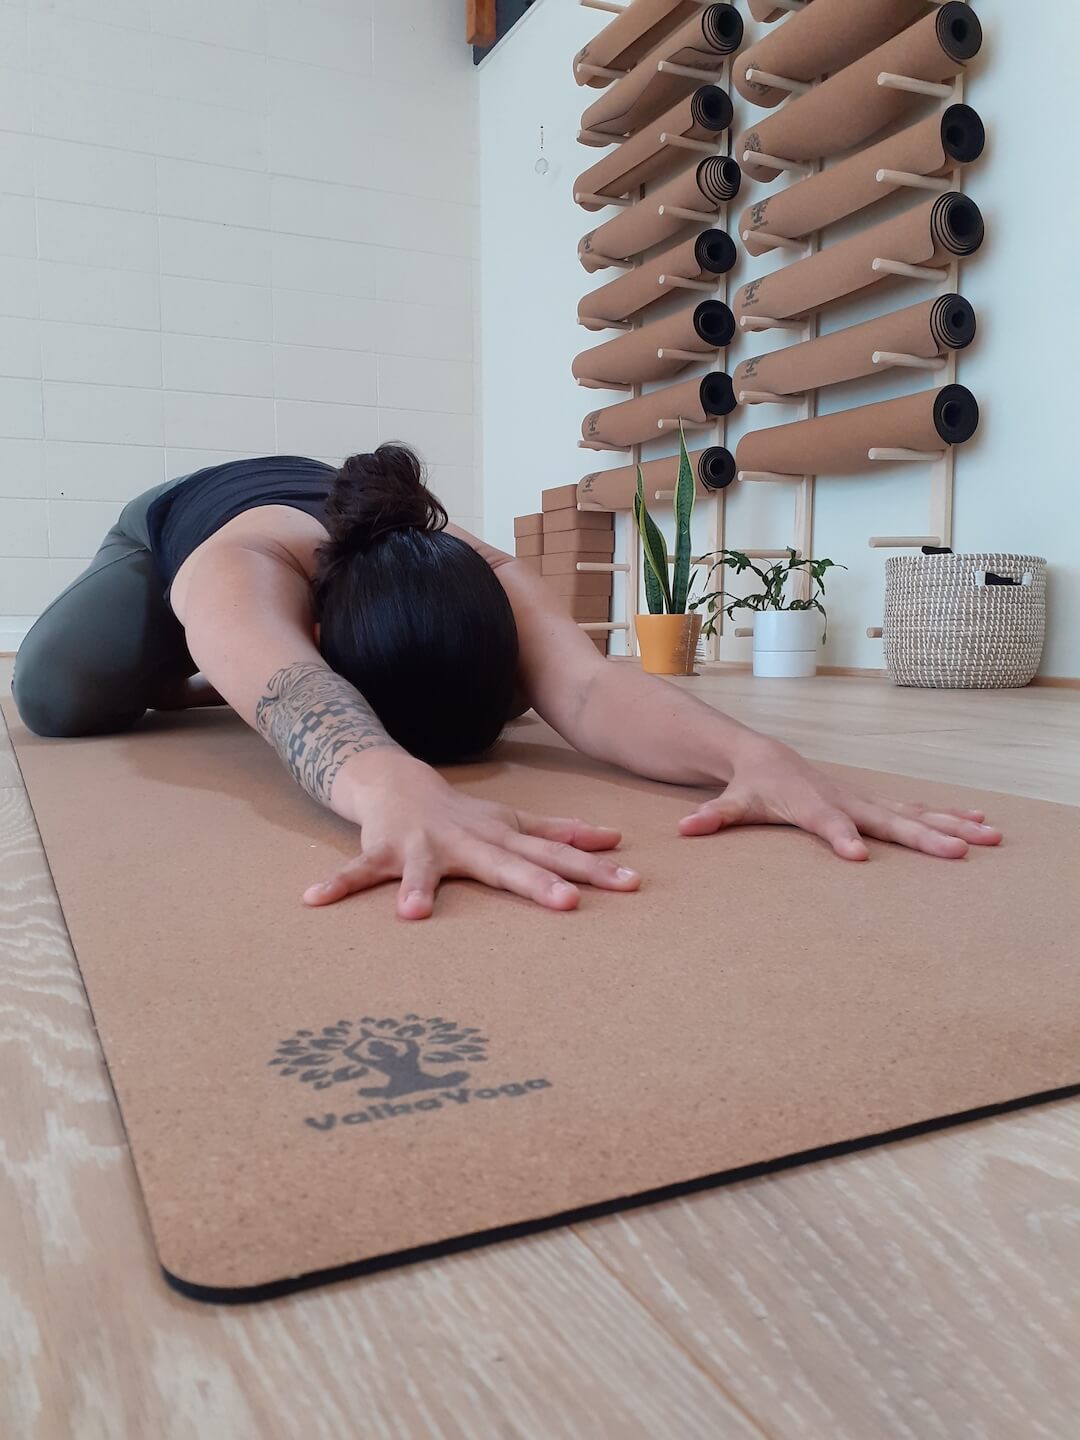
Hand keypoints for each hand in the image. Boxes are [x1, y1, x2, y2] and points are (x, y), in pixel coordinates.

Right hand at [305, 752, 639, 917]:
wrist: (396, 781)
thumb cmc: (463, 815)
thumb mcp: (513, 821)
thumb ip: (561, 833)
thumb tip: (613, 838)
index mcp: (501, 838)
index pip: (556, 855)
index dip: (594, 869)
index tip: (631, 884)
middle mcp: (467, 842)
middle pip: (507, 865)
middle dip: (537, 884)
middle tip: (568, 903)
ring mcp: (422, 847)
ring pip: (422, 871)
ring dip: (416, 890)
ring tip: (411, 915)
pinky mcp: (381, 851)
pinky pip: (356, 871)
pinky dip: (336, 884)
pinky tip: (314, 901)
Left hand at [680, 738, 1001, 859]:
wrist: (764, 757)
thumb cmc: (749, 785)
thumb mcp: (729, 802)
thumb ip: (713, 816)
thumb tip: (686, 827)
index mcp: (808, 802)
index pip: (826, 821)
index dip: (840, 836)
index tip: (859, 856)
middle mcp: (842, 798)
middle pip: (885, 818)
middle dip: (921, 836)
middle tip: (956, 853)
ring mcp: (862, 799)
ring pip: (912, 812)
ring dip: (950, 825)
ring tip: (989, 837)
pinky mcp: (872, 804)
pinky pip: (914, 809)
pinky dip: (947, 816)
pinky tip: (978, 824)